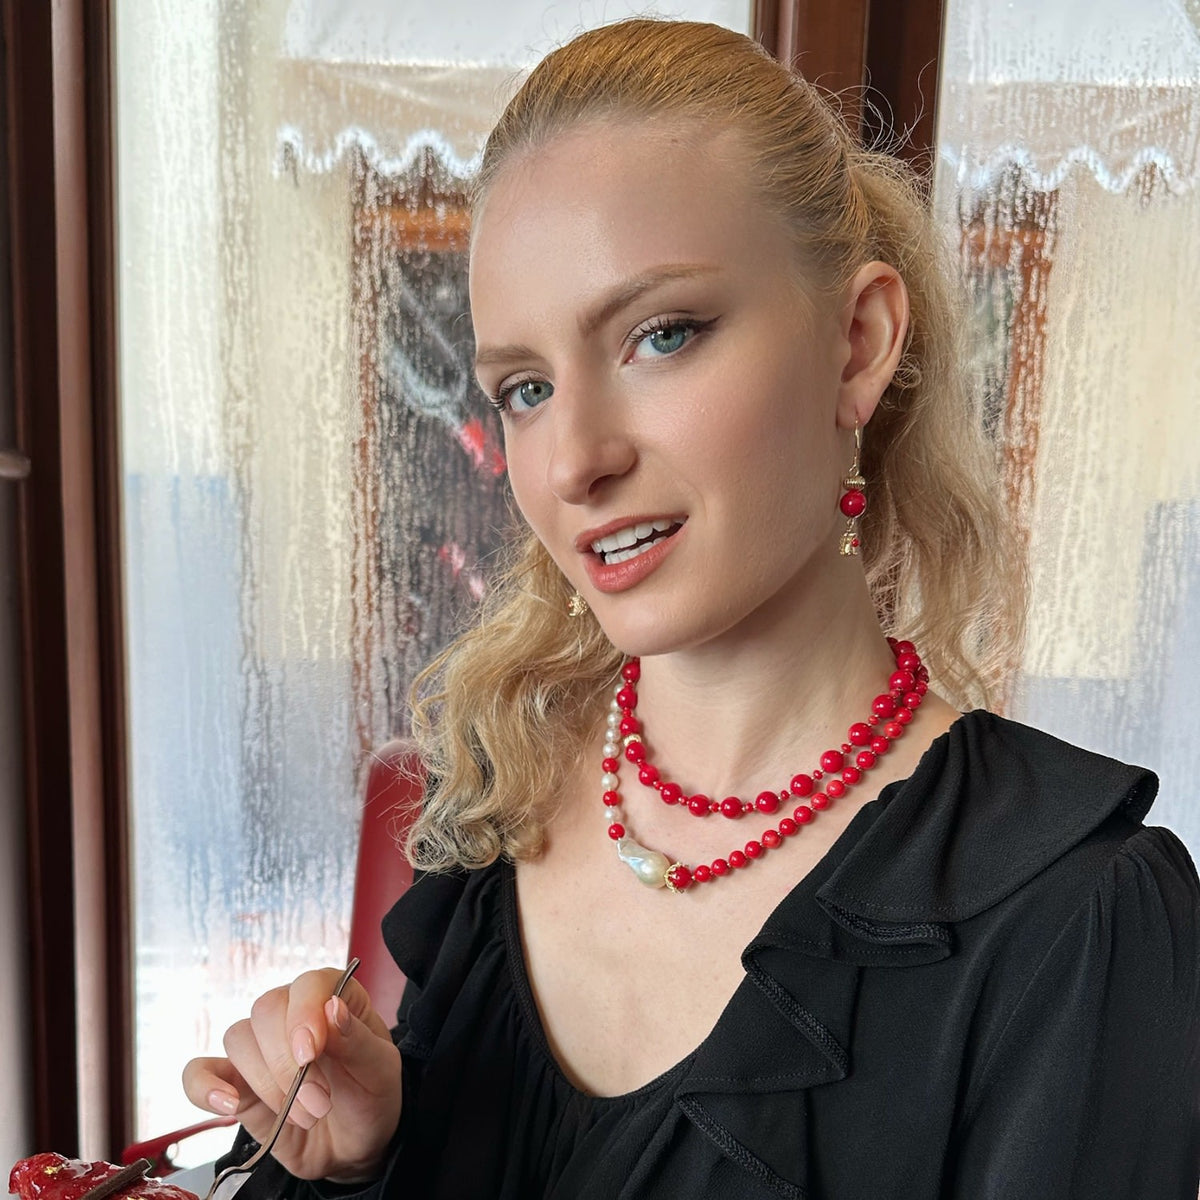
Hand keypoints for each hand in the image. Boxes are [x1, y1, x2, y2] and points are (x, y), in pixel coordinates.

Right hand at [182, 968, 402, 1181]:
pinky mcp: (235, 1083)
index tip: (311, 1053)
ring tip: (302, 1116)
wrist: (353, 1145)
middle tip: (318, 1103)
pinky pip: (199, 1072)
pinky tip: (228, 1104)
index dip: (304, 1014)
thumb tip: (332, 1008)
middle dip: (288, 1063)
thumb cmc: (370, 1096)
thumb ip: (357, 1040)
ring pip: (238, 1039)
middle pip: (266, 1011)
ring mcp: (259, 1048)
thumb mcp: (380, 1069)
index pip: (307, 985)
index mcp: (332, 996)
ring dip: (266, 1083)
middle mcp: (290, 1013)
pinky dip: (204, 1086)